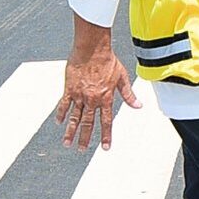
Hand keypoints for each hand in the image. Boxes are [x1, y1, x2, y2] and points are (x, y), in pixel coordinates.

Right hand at [55, 16, 140, 150]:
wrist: (92, 49)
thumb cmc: (108, 61)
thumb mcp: (122, 78)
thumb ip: (129, 95)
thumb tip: (139, 106)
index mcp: (106, 98)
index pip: (106, 121)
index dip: (106, 135)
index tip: (105, 147)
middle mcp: (92, 99)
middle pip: (88, 123)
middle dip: (85, 138)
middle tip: (81, 149)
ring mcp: (79, 95)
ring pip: (74, 117)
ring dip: (71, 131)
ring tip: (67, 143)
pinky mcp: (69, 89)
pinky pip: (64, 104)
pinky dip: (61, 114)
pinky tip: (59, 123)